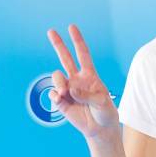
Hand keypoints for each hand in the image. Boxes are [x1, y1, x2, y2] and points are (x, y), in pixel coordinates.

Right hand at [47, 25, 119, 140]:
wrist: (99, 129)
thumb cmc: (105, 112)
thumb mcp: (102, 102)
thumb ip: (86, 94)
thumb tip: (69, 89)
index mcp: (90, 75)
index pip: (82, 54)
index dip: (77, 40)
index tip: (71, 27)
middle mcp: (77, 79)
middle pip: (65, 58)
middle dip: (58, 44)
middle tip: (50, 30)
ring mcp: (68, 89)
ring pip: (57, 76)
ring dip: (59, 82)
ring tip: (65, 93)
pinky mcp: (61, 101)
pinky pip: (53, 93)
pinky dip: (55, 96)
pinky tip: (60, 99)